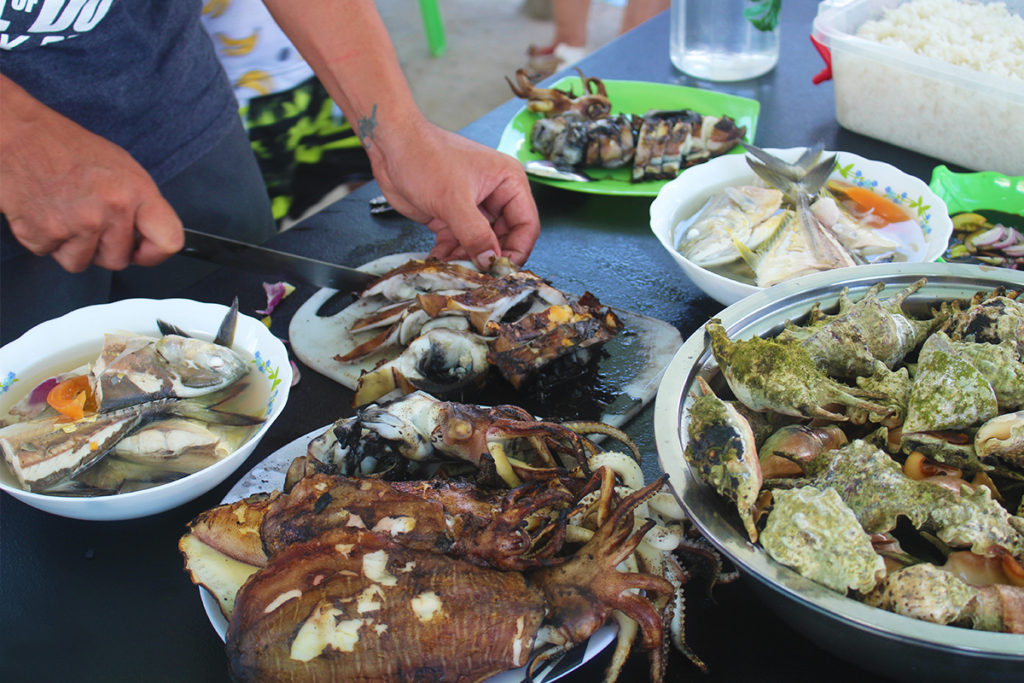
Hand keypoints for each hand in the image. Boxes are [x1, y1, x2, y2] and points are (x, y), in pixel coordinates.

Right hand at [0, 76, 183, 272]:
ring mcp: (76, 224)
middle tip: (88, 220)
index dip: (154, 253)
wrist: (18, 135)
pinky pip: (49, 254)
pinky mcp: (42, 233)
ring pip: (81, 263)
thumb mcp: (121, 168)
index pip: (168, 240)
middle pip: (117, 260)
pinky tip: (44, 212)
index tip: (142, 252)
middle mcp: (110, 209)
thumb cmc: (67, 148)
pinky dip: (44, 238)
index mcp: (136, 191)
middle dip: (103, 248)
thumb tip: (148, 237)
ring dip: (71, 246)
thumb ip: (139, 205)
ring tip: (64, 213)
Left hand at [370, 122, 539, 268]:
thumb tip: (490, 262)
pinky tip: (438, 261)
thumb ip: (475, 234)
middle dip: (489, 258)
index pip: (527, 225)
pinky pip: (459, 244)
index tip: (502, 271)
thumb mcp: (453, 199)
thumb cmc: (424, 156)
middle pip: (505, 239)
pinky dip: (450, 255)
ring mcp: (473, 208)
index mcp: (508, 182)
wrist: (391, 146)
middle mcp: (495, 196)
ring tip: (454, 269)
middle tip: (477, 275)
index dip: (517, 251)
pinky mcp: (452, 217)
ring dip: (468, 260)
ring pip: (480, 245)